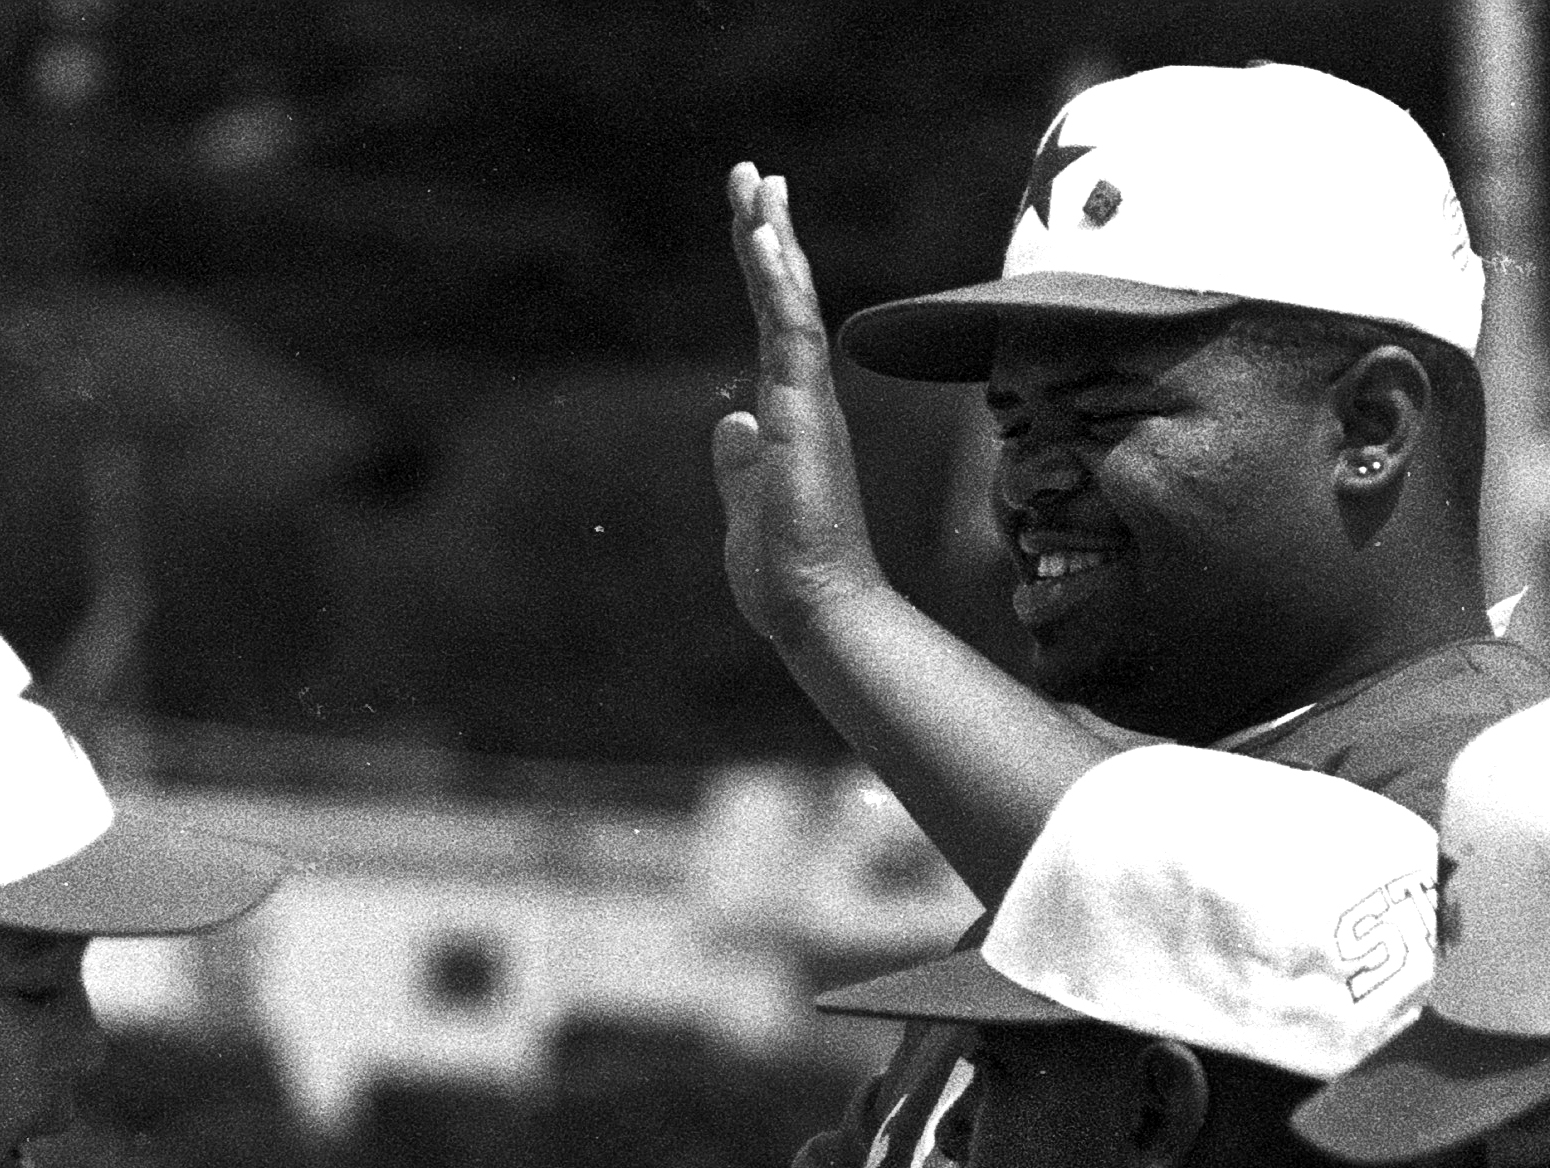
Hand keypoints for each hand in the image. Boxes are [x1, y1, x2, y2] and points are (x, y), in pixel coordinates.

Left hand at [709, 163, 885, 647]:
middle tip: (756, 176)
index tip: (756, 224)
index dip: (766, 274)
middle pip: (786, 299)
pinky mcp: (804, 412)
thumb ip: (740, 466)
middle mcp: (805, 399)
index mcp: (790, 418)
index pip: (776, 329)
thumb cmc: (787, 574)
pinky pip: (791, 331)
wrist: (819, 610)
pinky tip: (763, 236)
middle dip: (769, 234)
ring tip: (756, 182)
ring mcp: (808, 402)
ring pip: (790, 301)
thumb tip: (731, 422)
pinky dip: (777, 281)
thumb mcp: (747, 509)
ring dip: (771, 239)